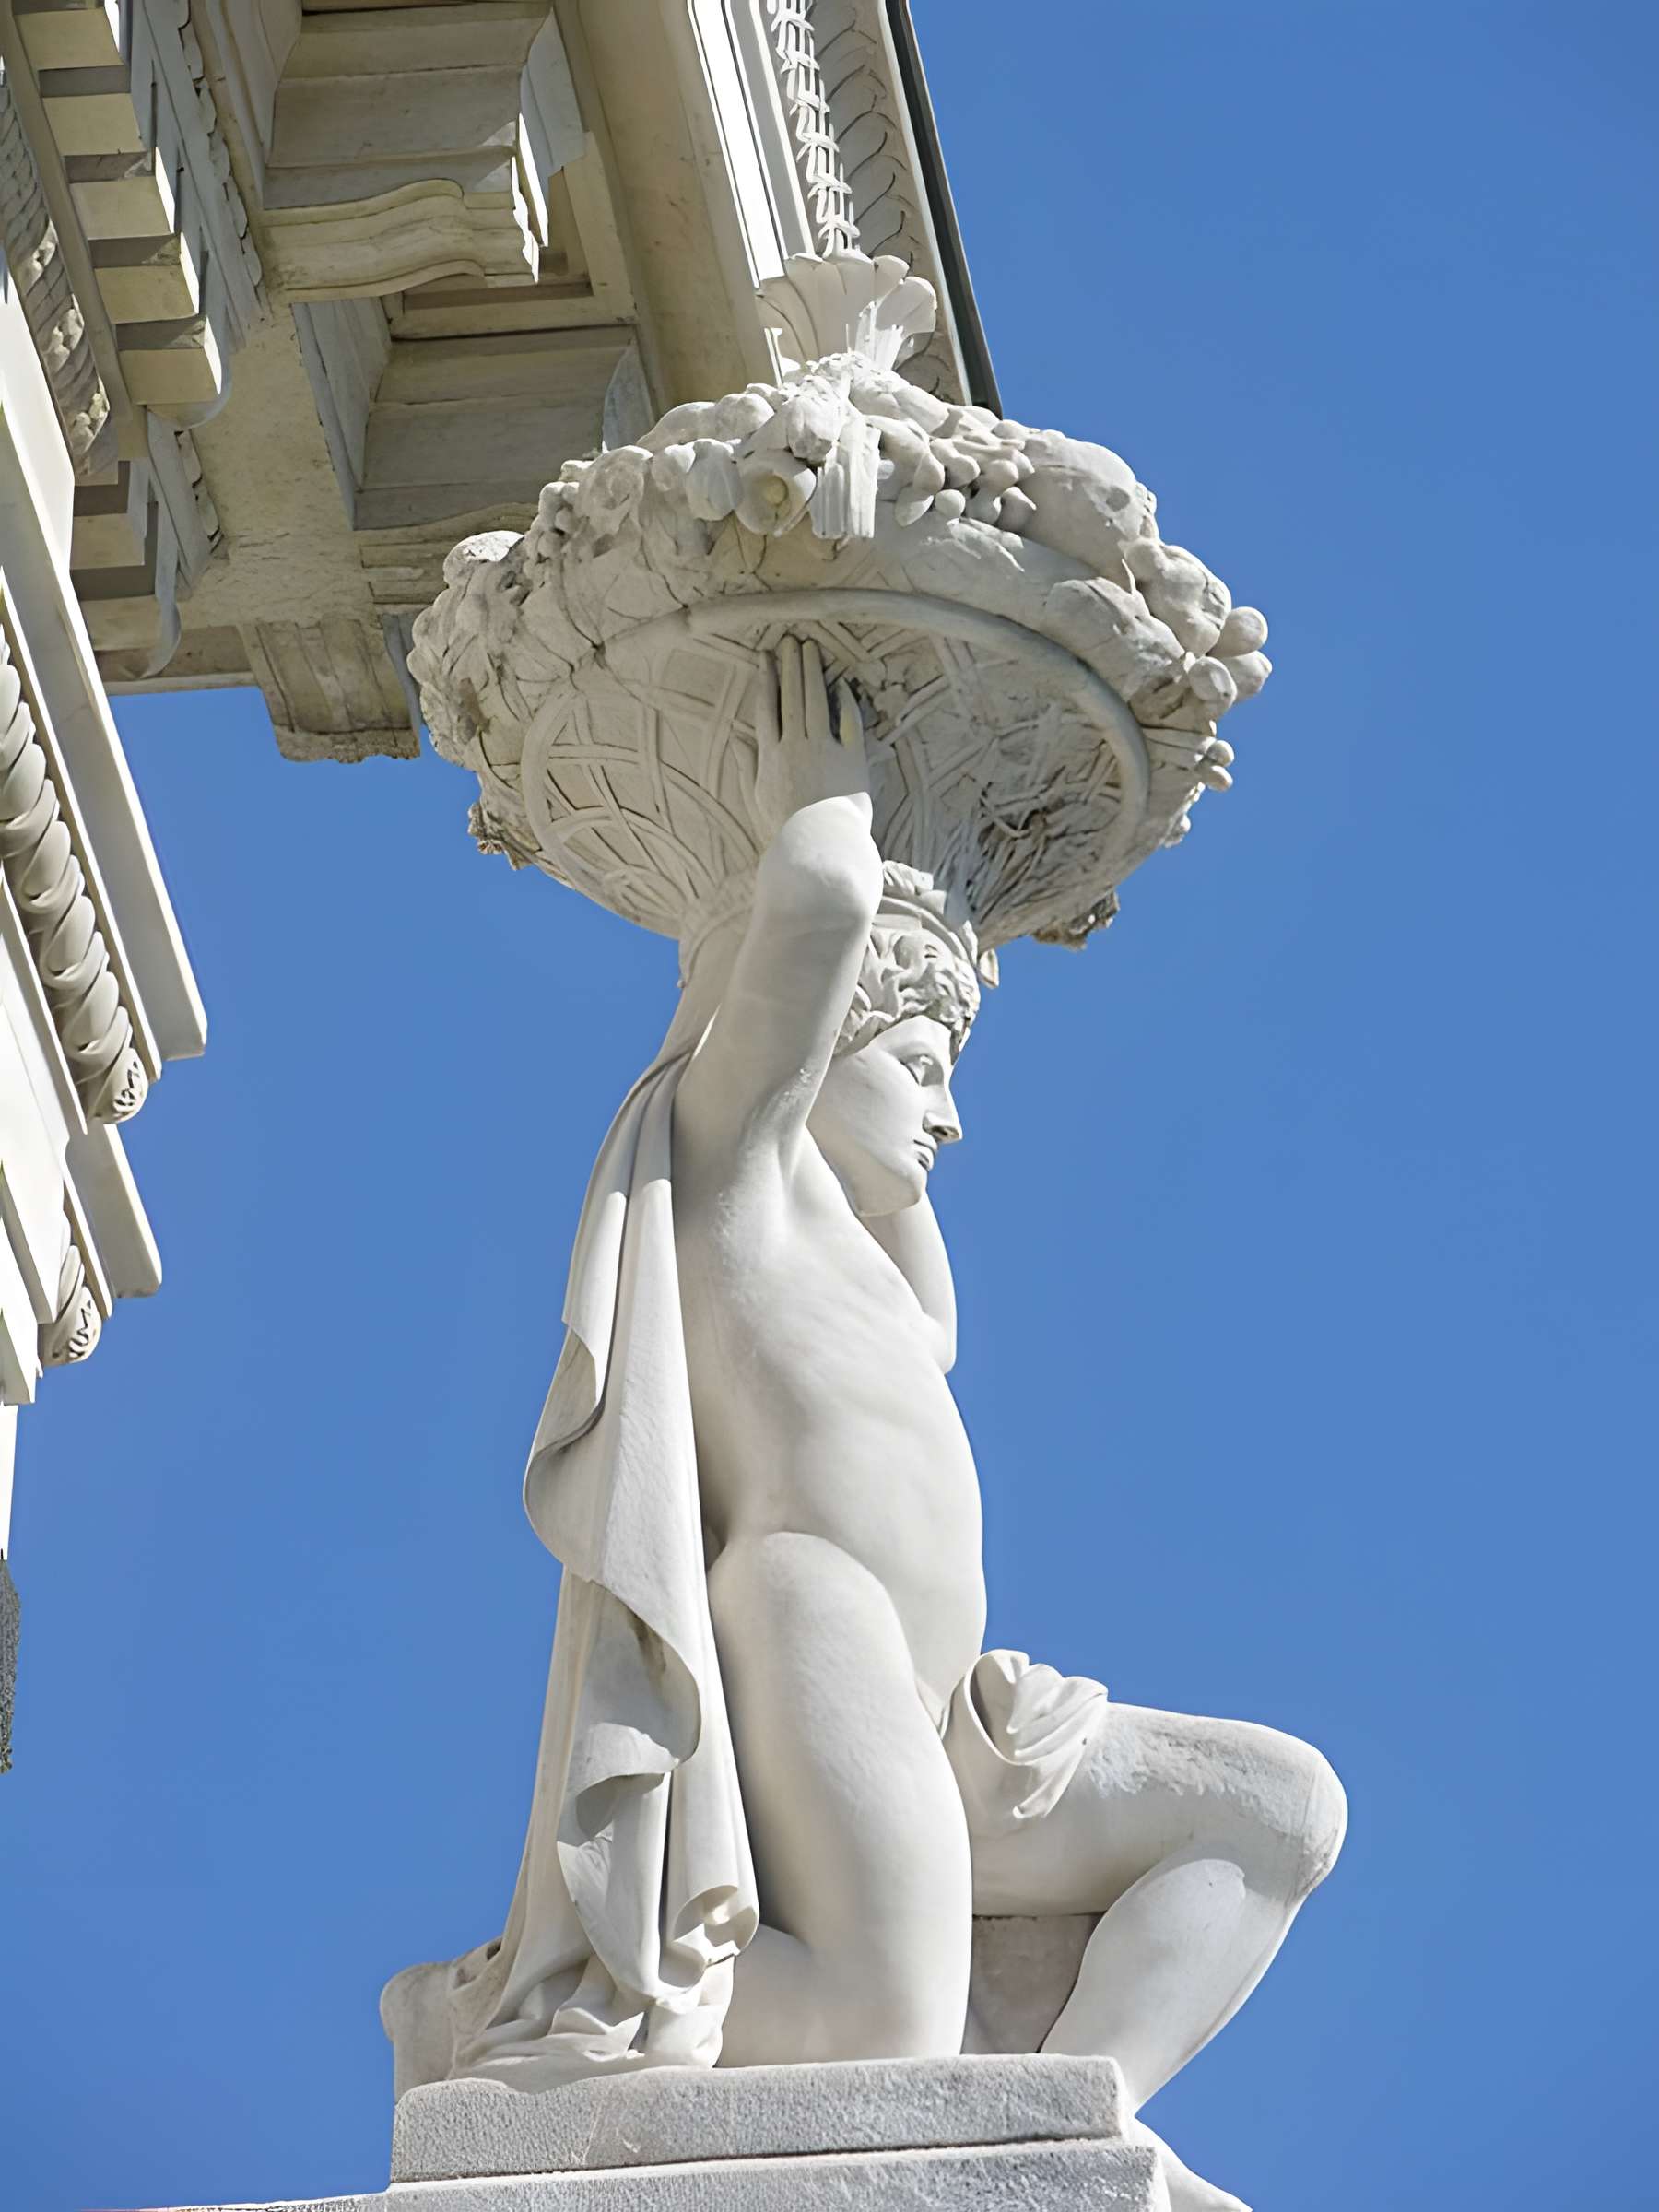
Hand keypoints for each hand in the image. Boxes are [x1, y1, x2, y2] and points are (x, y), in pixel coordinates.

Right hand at [750, 635, 869, 845]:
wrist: (817, 845)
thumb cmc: (785, 828)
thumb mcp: (758, 798)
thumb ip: (749, 767)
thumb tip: (738, 741)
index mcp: (771, 755)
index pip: (767, 706)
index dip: (767, 678)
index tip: (766, 656)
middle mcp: (795, 745)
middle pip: (791, 695)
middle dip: (791, 665)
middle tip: (792, 640)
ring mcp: (824, 748)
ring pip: (816, 700)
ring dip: (813, 671)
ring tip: (812, 649)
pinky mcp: (851, 757)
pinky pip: (848, 721)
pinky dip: (844, 700)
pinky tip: (841, 683)